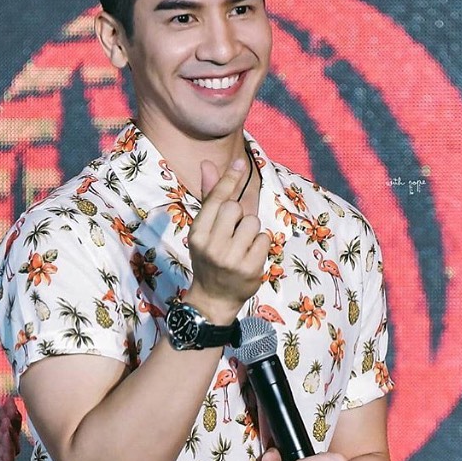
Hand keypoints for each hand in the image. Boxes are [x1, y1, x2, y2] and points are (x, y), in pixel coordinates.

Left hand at [0, 395, 21, 460]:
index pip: (8, 419)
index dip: (11, 411)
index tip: (10, 402)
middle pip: (13, 433)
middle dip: (14, 421)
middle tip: (9, 413)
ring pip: (13, 447)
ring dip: (13, 434)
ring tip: (4, 425)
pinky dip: (10, 450)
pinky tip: (5, 438)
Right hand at [186, 158, 269, 322]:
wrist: (213, 299)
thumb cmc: (209, 256)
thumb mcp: (203, 229)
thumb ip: (209, 196)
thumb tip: (207, 163)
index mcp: (197, 233)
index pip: (215, 199)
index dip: (229, 179)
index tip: (240, 162)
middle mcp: (211, 245)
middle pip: (235, 208)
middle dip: (239, 215)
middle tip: (232, 232)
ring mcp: (230, 259)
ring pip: (253, 222)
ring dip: (251, 230)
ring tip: (241, 245)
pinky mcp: (250, 269)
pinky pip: (264, 239)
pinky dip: (260, 244)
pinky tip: (250, 256)